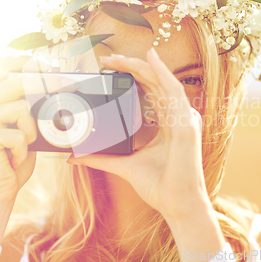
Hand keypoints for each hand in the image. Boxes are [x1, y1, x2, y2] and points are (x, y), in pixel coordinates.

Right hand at [0, 56, 77, 202]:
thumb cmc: (14, 156)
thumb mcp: (25, 127)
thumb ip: (31, 106)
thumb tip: (58, 86)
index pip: (0, 66)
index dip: (24, 61)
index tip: (47, 65)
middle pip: (16, 81)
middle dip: (48, 83)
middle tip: (70, 86)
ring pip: (22, 108)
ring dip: (32, 131)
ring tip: (22, 145)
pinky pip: (19, 134)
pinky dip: (24, 149)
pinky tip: (13, 158)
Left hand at [66, 48, 209, 218]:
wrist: (176, 204)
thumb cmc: (159, 185)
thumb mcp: (124, 165)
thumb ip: (101, 158)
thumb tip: (74, 157)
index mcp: (167, 123)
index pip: (150, 91)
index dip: (132, 77)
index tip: (108, 69)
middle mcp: (177, 116)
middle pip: (154, 82)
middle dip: (130, 68)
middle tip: (106, 59)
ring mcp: (183, 118)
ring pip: (161, 81)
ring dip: (140, 66)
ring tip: (118, 57)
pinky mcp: (185, 123)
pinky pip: (174, 90)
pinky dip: (162, 72)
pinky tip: (151, 57)